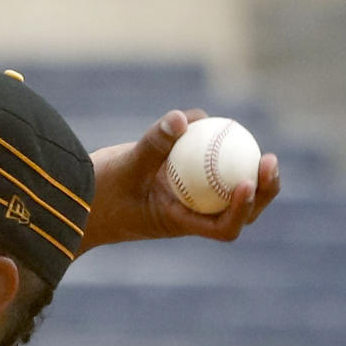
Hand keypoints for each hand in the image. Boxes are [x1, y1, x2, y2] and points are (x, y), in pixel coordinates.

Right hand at [78, 108, 279, 252]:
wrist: (77, 201)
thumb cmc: (96, 195)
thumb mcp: (124, 168)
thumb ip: (153, 144)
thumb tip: (183, 118)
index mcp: (179, 221)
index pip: (221, 227)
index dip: (241, 209)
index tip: (246, 183)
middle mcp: (188, 213)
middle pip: (237, 212)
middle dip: (261, 192)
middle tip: (268, 162)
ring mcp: (186, 196)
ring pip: (227, 189)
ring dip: (250, 173)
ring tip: (265, 153)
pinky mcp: (178, 178)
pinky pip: (206, 165)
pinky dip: (216, 146)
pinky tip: (215, 123)